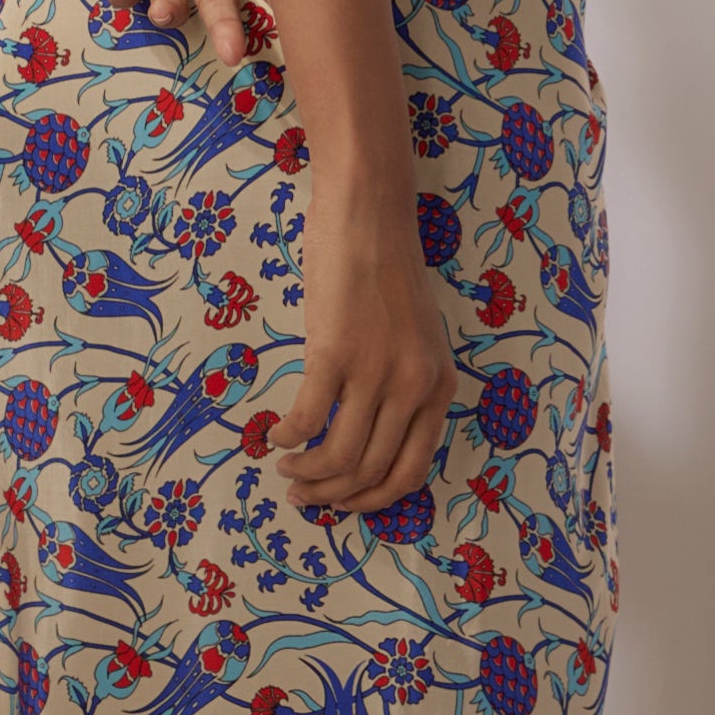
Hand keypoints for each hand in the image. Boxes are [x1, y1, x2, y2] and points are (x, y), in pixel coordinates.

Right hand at [273, 186, 457, 515]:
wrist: (368, 212)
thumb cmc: (385, 267)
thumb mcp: (415, 337)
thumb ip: (403, 384)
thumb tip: (368, 434)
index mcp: (440, 387)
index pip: (411, 472)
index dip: (372, 500)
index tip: (343, 502)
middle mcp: (415, 386)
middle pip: (371, 472)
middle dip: (333, 496)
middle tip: (303, 497)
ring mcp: (376, 370)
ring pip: (340, 457)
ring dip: (307, 475)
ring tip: (286, 470)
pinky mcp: (334, 352)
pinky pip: (308, 419)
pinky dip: (286, 437)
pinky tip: (274, 434)